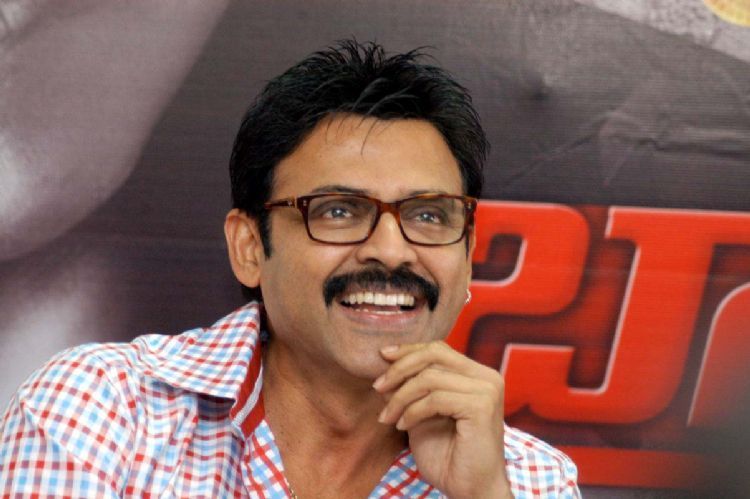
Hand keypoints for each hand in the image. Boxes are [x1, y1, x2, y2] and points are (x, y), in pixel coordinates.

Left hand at [373, 342, 512, 498]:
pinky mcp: (481, 406)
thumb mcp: (424, 414)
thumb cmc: (449, 457)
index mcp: (477, 375)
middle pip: (434, 355)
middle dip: (400, 369)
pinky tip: (402, 426)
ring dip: (400, 397)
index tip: (382, 356)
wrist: (470, 490)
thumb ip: (413, 389)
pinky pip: (435, 398)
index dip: (408, 350)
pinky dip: (412, 411)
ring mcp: (487, 390)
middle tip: (377, 387)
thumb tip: (387, 365)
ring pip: (430, 377)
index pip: (439, 350)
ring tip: (387, 417)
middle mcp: (487, 378)